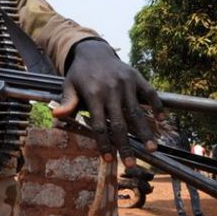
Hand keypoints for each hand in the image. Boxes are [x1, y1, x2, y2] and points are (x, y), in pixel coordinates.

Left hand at [52, 39, 164, 166]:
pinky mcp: (136, 76)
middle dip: (126, 145)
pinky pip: (149, 92)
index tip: (108, 159)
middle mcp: (111, 89)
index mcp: (93, 94)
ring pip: (137, 111)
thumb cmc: (80, 74)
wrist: (93, 50)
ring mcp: (126, 83)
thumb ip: (67, 102)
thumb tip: (56, 115)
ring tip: (152, 148)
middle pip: (120, 123)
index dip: (104, 143)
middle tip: (132, 164)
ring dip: (145, 131)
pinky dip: (156, 105)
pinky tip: (161, 119)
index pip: (99, 125)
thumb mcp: (69, 86)